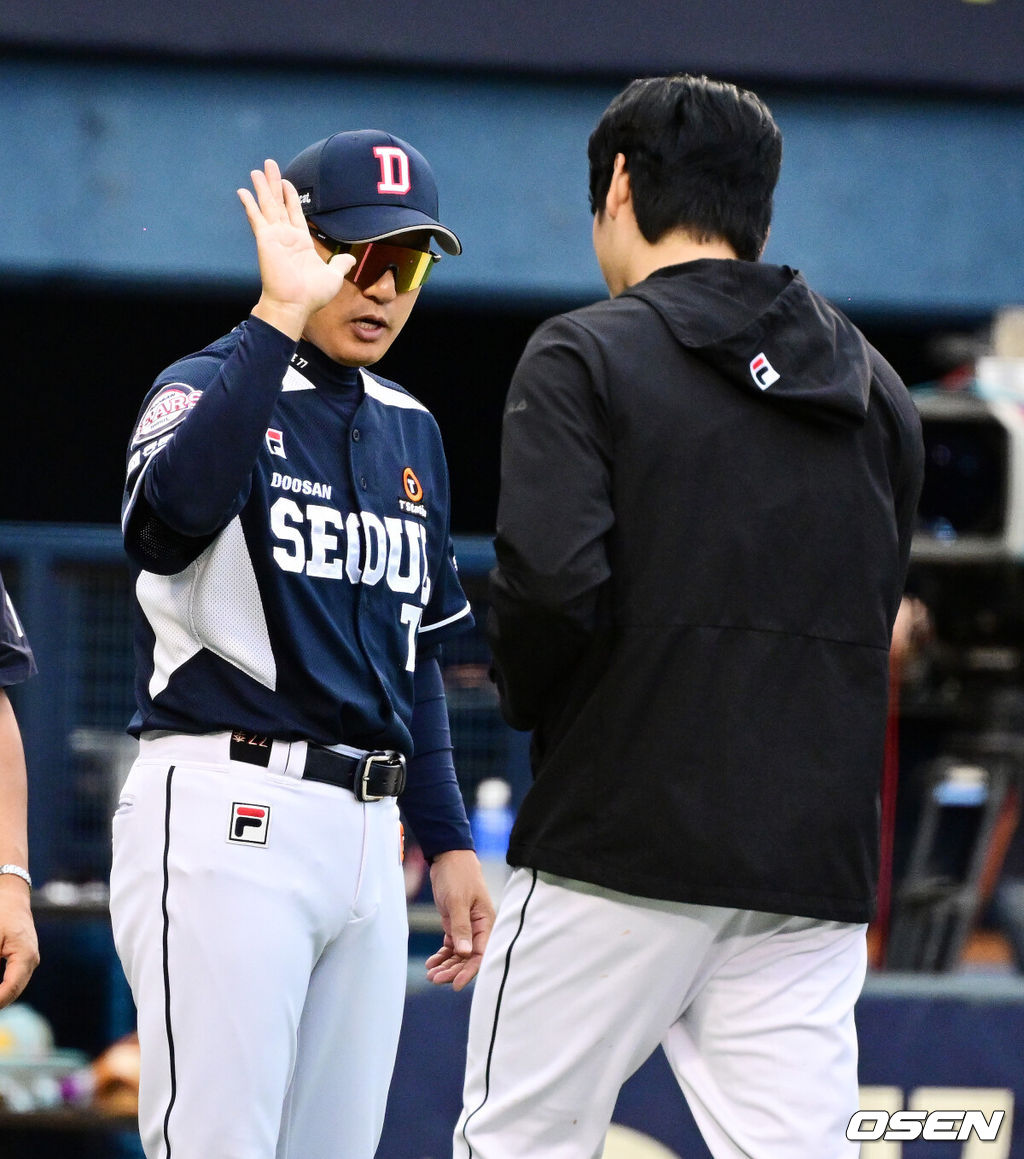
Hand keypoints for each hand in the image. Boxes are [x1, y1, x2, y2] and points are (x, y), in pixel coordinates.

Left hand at [0, 878, 38, 1008]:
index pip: (11, 988)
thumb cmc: (0, 912)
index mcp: (26, 955)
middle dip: (0, 1002)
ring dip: (1, 996)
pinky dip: (2, 989)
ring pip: (13, 988)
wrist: (11, 894)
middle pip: (13, 991)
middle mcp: (31, 960)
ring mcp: (30, 960)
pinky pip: (12, 980)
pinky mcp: (23, 958)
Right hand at [236, 159, 355, 339]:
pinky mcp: (265, 239)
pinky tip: (242, 192)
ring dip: (263, 187)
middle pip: (279, 203)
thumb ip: (341, 264)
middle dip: (275, 184)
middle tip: (269, 165)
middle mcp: (286, 236)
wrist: (295, 304)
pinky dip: (249, 204)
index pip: (294, 213)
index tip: (287, 182)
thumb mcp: (333, 276)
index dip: (291, 197)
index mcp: (301, 242)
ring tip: (257, 170)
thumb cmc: (312, 295)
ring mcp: (274, 237)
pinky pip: (256, 218)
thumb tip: (351, 259)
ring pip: (268, 205)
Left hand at [424, 850, 494, 990]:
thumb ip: (461, 927)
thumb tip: (466, 953)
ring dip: (446, 965)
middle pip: (469, 957)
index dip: (469, 971)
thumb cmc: (457, 875)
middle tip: (435, 979)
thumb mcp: (457, 901)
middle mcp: (478, 927)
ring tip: (430, 974)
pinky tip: (431, 962)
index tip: (455, 984)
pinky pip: (451, 945)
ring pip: (459, 954)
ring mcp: (466, 926)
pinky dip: (442, 955)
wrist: (448, 856)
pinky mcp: (455, 924)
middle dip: (453, 970)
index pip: (480, 953)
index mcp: (485, 922)